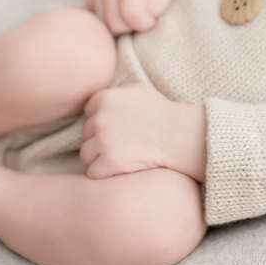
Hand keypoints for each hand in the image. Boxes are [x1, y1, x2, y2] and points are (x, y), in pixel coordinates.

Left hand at [79, 84, 206, 181]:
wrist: (179, 136)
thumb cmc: (161, 112)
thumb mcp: (137, 90)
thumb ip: (114, 94)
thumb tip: (95, 102)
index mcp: (105, 99)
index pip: (88, 113)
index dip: (102, 121)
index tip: (118, 127)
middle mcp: (100, 119)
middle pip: (86, 134)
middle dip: (100, 140)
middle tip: (123, 143)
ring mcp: (103, 141)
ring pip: (86, 154)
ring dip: (100, 158)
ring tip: (121, 156)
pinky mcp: (108, 163)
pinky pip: (93, 172)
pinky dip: (105, 174)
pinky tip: (120, 168)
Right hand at [85, 0, 175, 35]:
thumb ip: (160, 3)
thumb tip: (145, 16)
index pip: (133, 16)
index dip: (145, 24)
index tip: (152, 19)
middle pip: (116, 25)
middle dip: (131, 27)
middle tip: (141, 17)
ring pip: (105, 25)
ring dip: (120, 25)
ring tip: (131, 13)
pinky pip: (98, 20)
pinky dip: (110, 20)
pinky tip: (120, 10)